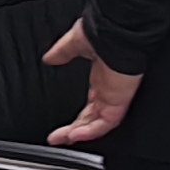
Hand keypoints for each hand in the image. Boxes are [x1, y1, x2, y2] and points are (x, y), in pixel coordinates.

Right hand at [43, 20, 137, 146]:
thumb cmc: (104, 30)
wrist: (118, 28)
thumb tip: (49, 58)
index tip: (64, 124)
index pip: (91, 104)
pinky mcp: (120, 99)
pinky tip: (75, 136)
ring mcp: (115, 95)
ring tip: (64, 141)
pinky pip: (106, 122)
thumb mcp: (76, 42)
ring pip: (99, 124)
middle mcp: (110, 88)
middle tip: (60, 138)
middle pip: (93, 118)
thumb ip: (62, 53)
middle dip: (75, 131)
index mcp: (103, 77)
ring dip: (80, 134)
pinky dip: (90, 131)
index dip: (78, 117)